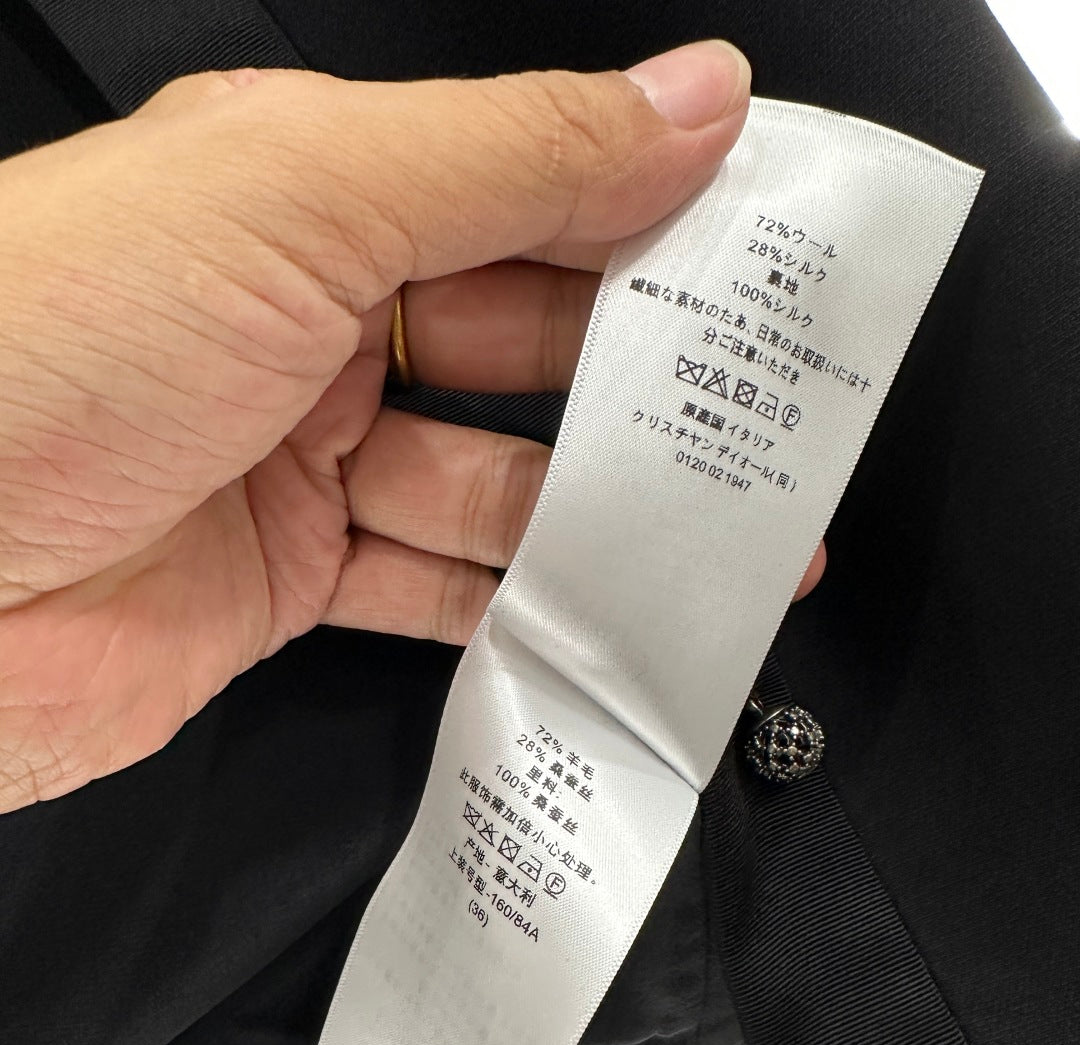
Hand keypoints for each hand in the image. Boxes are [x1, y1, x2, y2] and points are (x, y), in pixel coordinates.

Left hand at [0, 41, 822, 810]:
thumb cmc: (38, 355)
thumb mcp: (297, 203)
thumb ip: (508, 154)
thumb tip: (684, 96)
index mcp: (307, 196)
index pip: (520, 189)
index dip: (647, 217)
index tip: (760, 261)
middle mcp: (304, 323)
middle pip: (517, 345)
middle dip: (638, 385)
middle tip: (753, 422)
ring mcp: (293, 462)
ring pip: (484, 481)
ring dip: (589, 512)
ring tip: (704, 537)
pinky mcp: (277, 583)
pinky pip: (424, 588)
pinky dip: (506, 602)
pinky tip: (582, 606)